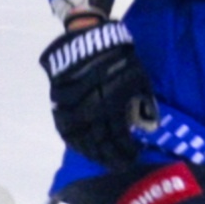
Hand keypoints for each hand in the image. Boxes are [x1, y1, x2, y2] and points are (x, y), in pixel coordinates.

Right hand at [39, 20, 156, 172]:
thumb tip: (146, 125)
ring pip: (81, 140)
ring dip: (92, 153)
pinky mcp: (58, 104)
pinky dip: (73, 142)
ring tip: (101, 160)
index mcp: (113, 105)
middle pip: (100, 144)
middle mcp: (91, 111)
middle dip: (111, 158)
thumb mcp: (138, 79)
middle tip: (119, 165)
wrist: (88, 38)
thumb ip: (142, 104)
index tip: (132, 156)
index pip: (119, 139)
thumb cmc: (119, 58)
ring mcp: (72, 108)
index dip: (126, 152)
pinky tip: (81, 148)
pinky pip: (65, 129)